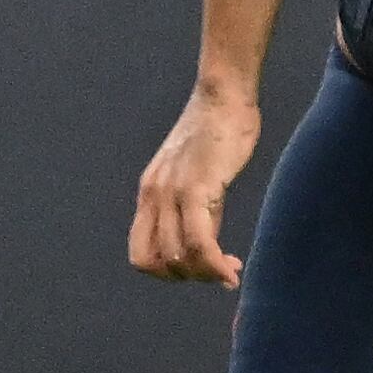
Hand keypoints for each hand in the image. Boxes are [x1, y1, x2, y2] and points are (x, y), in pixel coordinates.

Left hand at [129, 87, 264, 284]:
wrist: (224, 95)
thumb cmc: (220, 129)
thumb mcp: (200, 173)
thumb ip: (198, 209)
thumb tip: (207, 244)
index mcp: (149, 193)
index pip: (141, 254)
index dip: (168, 272)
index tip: (200, 269)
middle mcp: (153, 196)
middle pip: (156, 262)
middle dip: (188, 277)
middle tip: (218, 273)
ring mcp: (171, 193)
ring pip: (177, 257)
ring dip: (204, 274)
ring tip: (230, 271)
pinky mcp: (196, 188)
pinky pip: (199, 241)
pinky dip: (214, 264)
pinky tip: (232, 270)